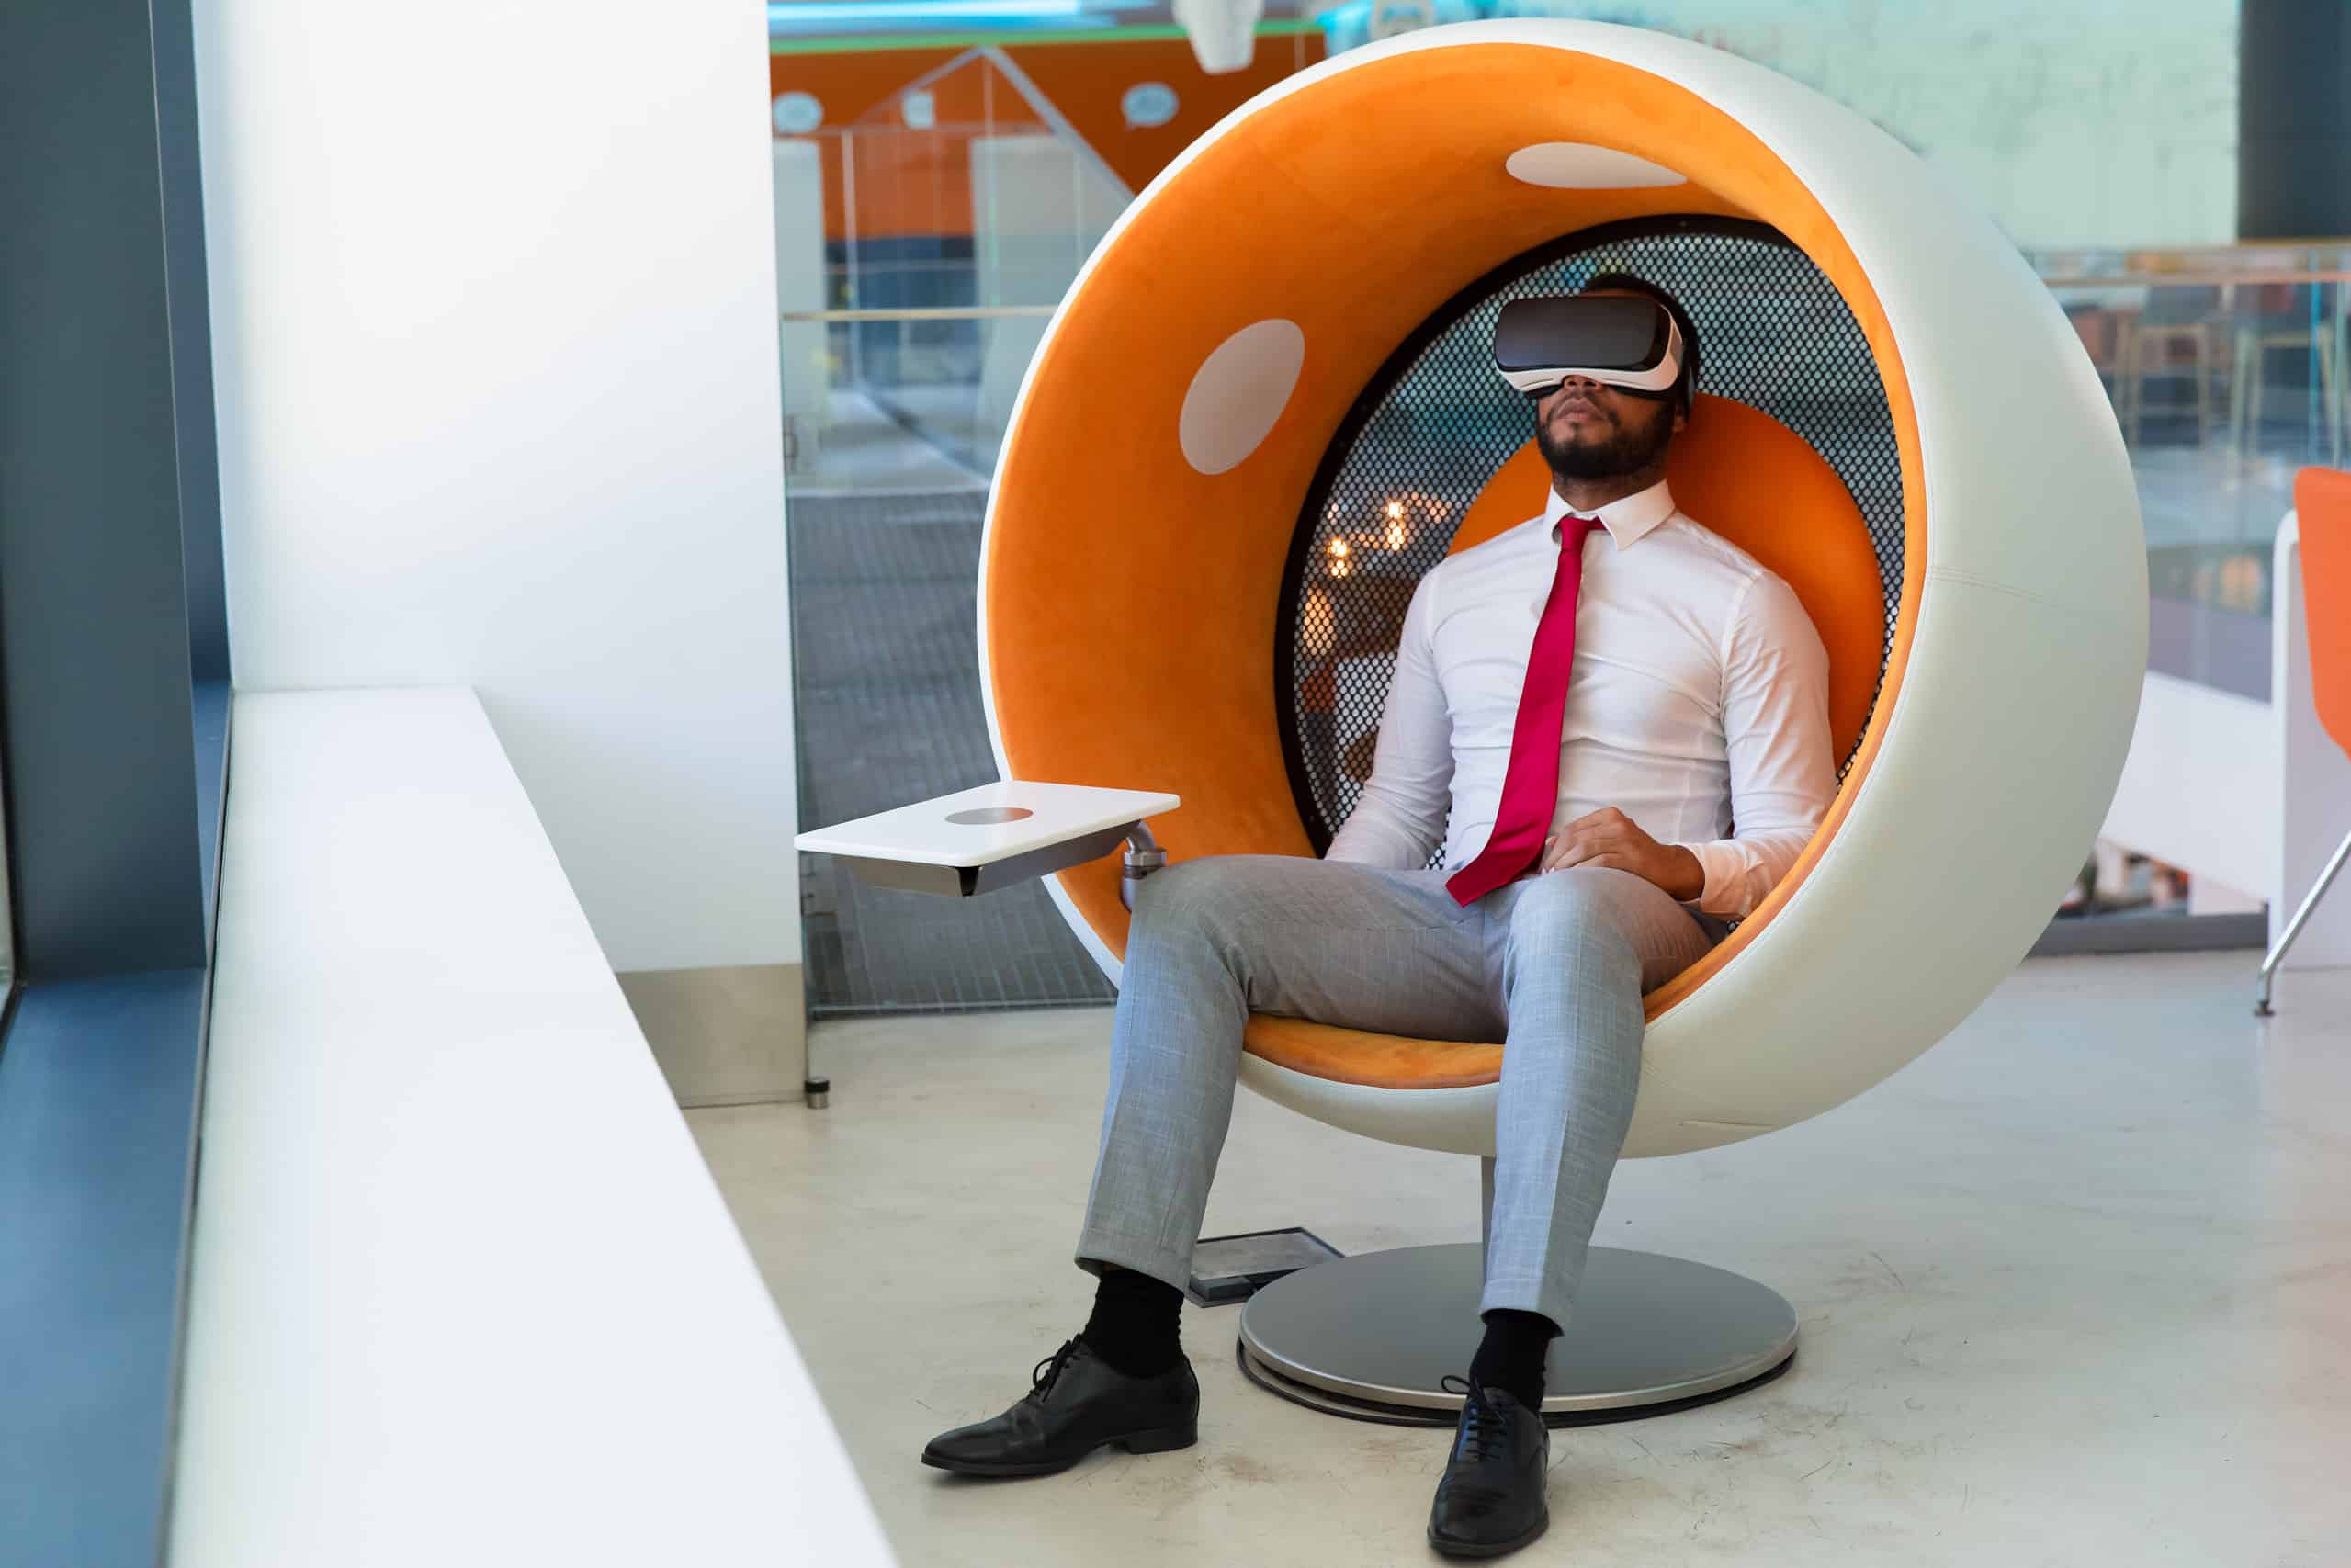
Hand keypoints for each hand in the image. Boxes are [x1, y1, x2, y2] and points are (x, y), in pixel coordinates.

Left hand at [1539, 807, 1704, 900]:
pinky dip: (1581, 872)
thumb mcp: (1610, 840)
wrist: (1671, 868)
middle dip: (1556, 857)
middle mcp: (1617, 823)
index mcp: (1609, 815)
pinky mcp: (1631, 857)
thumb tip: (1549, 842)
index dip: (1555, 847)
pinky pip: (1598, 862)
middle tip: (1547, 875)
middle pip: (1574, 837)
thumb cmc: (1636, 856)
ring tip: (1556, 879)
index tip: (1546, 864)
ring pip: (1583, 848)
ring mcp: (1625, 838)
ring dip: (1565, 865)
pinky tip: (1574, 882)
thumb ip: (1583, 837)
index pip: (1572, 828)